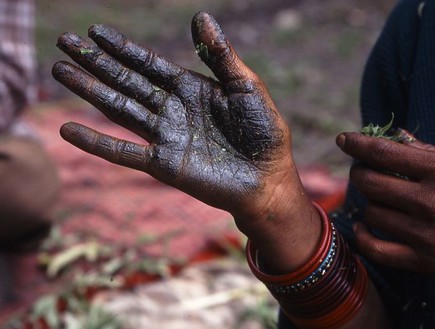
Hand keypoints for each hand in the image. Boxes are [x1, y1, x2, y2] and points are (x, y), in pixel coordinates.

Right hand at [52, 12, 310, 222]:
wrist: (267, 178)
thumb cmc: (264, 132)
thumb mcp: (245, 87)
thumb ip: (221, 55)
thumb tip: (200, 16)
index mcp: (190, 88)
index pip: (148, 64)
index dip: (122, 48)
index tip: (95, 31)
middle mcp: (172, 109)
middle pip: (126, 82)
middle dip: (95, 63)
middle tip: (65, 43)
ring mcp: (165, 136)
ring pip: (118, 110)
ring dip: (89, 92)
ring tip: (59, 72)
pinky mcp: (163, 164)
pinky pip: (123, 152)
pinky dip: (96, 142)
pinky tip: (69, 130)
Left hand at [336, 131, 434, 272]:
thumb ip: (427, 150)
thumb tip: (394, 134)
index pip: (383, 153)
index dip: (357, 143)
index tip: (343, 139)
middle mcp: (431, 202)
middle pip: (368, 181)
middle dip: (360, 171)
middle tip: (365, 170)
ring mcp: (426, 234)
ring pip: (370, 212)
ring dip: (370, 202)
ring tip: (382, 198)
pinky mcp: (424, 260)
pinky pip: (375, 249)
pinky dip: (363, 236)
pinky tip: (365, 225)